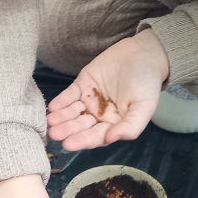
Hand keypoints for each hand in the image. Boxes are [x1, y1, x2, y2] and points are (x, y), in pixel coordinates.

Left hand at [46, 28, 168, 149]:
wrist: (143, 54)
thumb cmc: (147, 83)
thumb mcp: (144, 107)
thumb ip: (131, 126)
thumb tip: (111, 138)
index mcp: (114, 124)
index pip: (95, 136)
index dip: (82, 140)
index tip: (68, 144)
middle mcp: (99, 116)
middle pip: (80, 126)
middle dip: (68, 130)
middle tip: (54, 133)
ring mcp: (89, 100)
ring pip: (72, 112)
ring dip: (61, 117)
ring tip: (50, 121)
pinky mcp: (82, 85)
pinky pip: (69, 95)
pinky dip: (61, 101)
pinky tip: (53, 107)